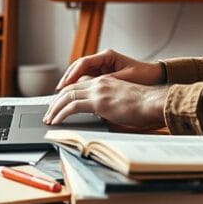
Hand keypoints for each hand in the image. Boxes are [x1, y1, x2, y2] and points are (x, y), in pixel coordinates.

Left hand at [43, 75, 167, 128]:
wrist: (153, 103)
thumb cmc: (144, 106)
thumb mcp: (122, 102)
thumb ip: (108, 105)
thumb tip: (100, 116)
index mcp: (105, 82)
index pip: (79, 86)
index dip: (66, 95)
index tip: (59, 104)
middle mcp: (99, 83)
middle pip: (69, 89)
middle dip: (56, 102)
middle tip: (49, 112)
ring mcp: (98, 91)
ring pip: (67, 96)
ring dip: (55, 108)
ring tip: (48, 119)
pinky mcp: (99, 101)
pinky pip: (73, 106)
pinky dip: (61, 113)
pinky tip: (56, 121)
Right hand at [56, 48, 164, 89]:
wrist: (157, 76)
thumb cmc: (144, 76)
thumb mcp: (125, 79)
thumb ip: (107, 83)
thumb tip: (90, 90)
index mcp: (107, 56)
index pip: (83, 63)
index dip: (72, 75)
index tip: (64, 86)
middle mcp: (103, 60)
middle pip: (78, 68)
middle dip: (67, 80)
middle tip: (58, 92)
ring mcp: (103, 67)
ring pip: (81, 74)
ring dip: (72, 84)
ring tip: (62, 96)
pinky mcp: (105, 75)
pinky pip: (88, 80)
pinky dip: (80, 87)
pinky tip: (74, 97)